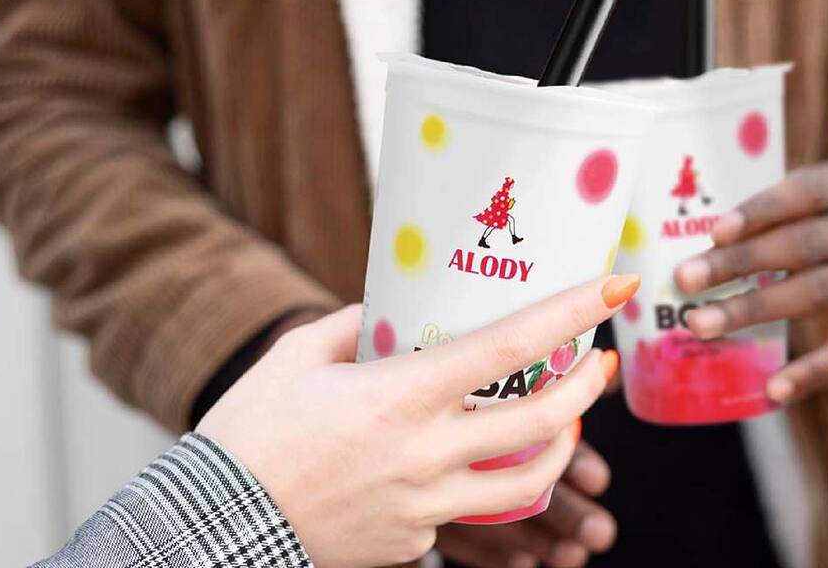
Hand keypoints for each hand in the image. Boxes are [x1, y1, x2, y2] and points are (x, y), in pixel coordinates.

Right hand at [197, 274, 635, 567]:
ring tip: (565, 419)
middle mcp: (424, 454)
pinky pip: (470, 514)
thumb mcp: (296, 357)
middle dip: (589, 387)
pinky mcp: (415, 543)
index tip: (613, 286)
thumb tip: (394, 303)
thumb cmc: (249, 433)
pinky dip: (486, 484)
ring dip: (561, 445)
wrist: (214, 525)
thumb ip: (355, 324)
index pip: (511, 348)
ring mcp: (424, 507)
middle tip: (599, 362)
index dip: (571, 313)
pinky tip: (475, 462)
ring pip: (527, 482)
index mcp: (399, 396)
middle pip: (543, 421)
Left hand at [673, 163, 827, 402]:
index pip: (803, 194)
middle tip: (684, 279)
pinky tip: (773, 389)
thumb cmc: (813, 214)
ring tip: (700, 324)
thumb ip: (757, 218)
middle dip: (739, 264)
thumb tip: (683, 251)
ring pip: (814, 293)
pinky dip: (810, 372)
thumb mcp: (797, 199)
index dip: (760, 212)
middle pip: (801, 246)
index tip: (715, 232)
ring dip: (752, 310)